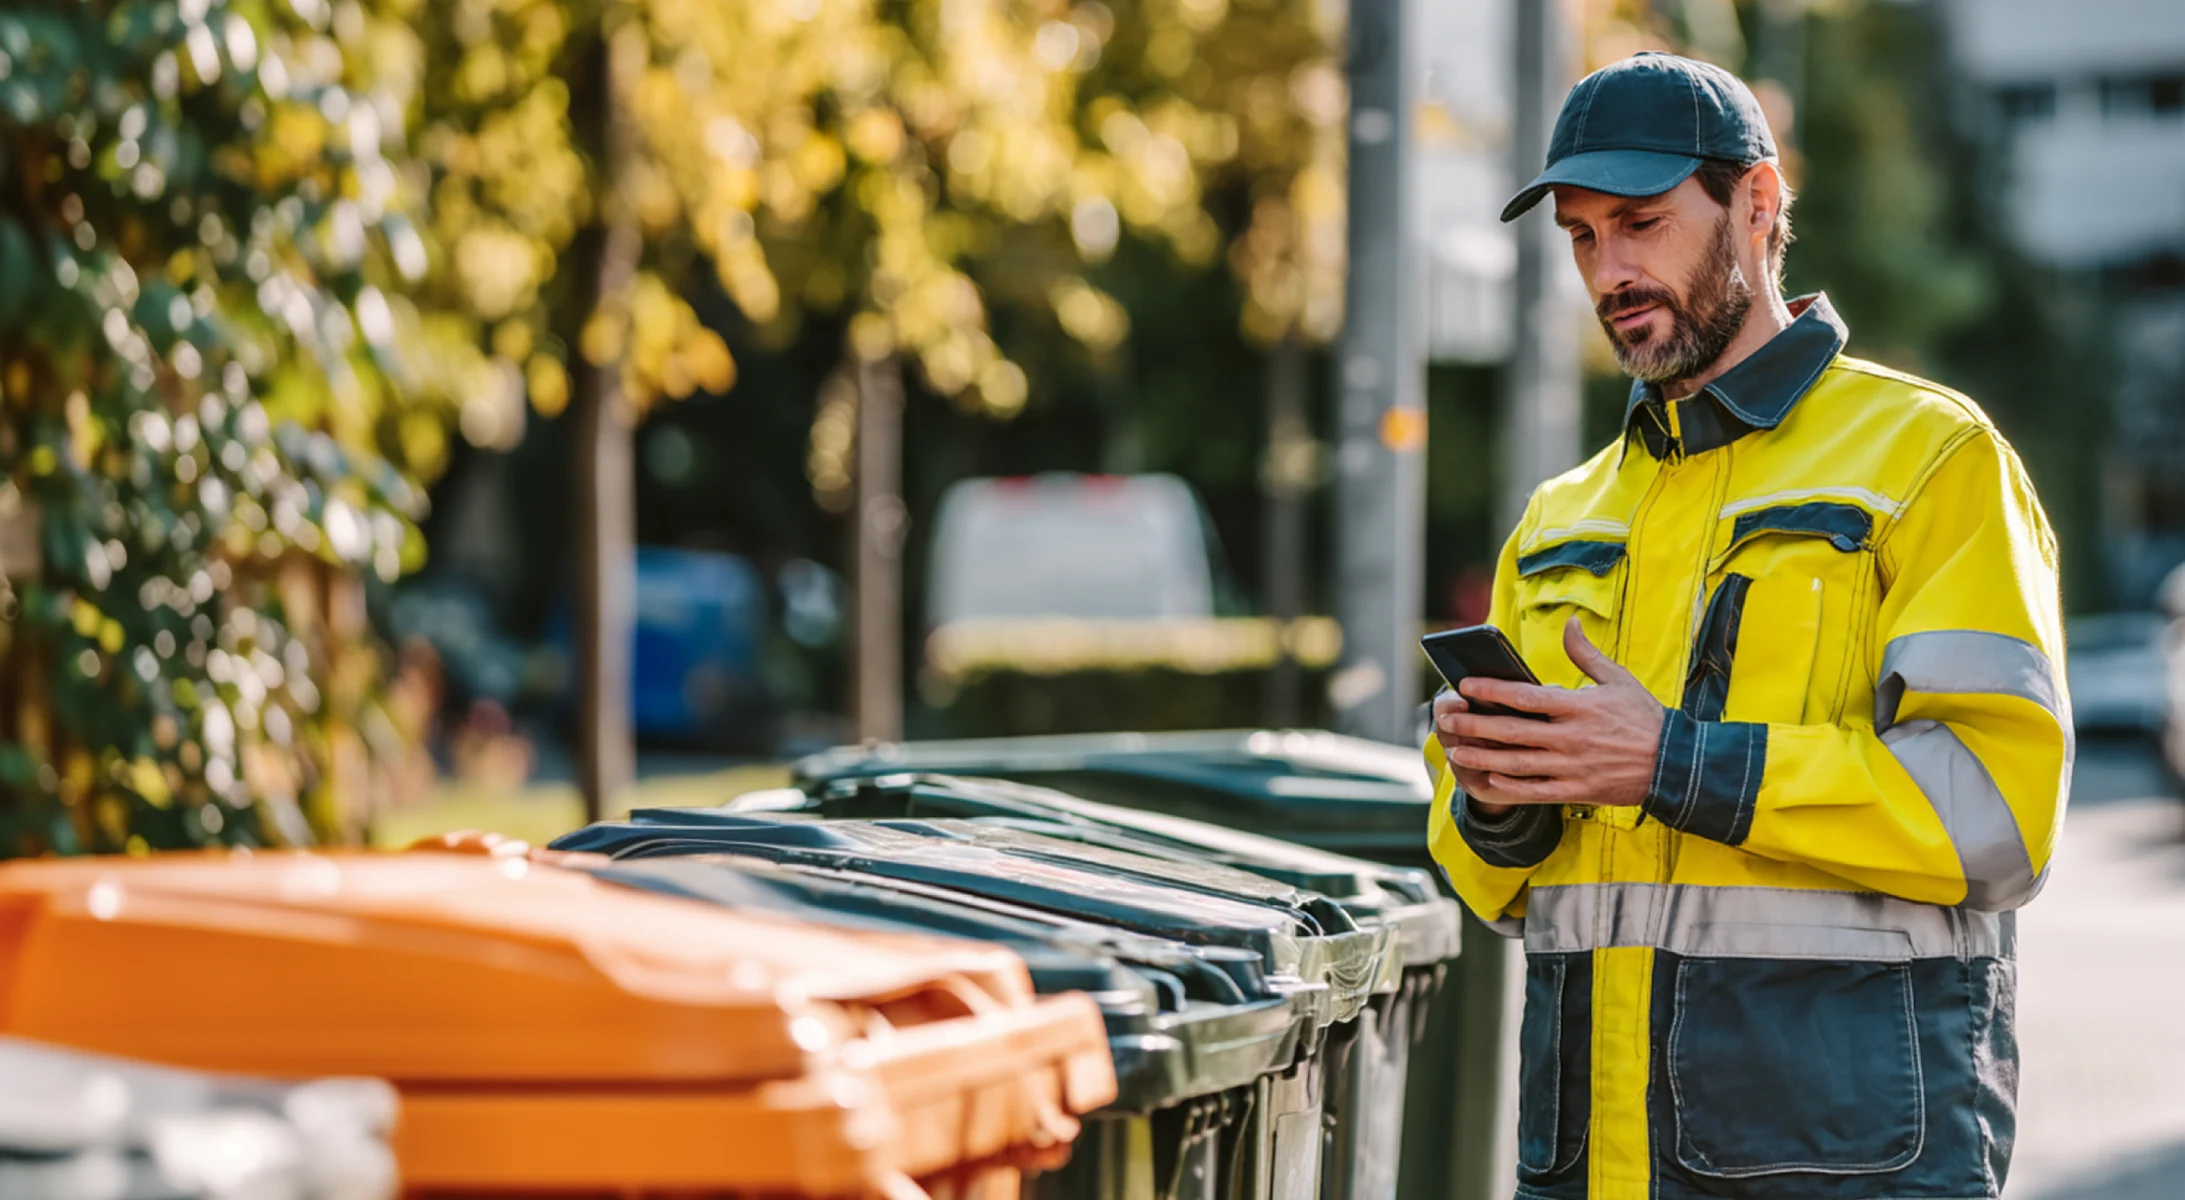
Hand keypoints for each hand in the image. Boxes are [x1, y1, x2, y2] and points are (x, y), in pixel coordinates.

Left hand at [1436, 618, 1665, 808]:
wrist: (1674, 764)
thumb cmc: (1644, 718)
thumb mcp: (1618, 679)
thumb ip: (1586, 654)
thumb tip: (1571, 623)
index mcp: (1578, 707)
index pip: (1524, 696)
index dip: (1490, 690)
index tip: (1465, 685)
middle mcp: (1570, 738)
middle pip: (1512, 731)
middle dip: (1475, 725)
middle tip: (1448, 720)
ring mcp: (1572, 767)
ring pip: (1517, 763)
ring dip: (1483, 758)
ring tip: (1456, 752)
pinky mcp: (1577, 790)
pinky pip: (1535, 791)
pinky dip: (1510, 787)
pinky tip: (1488, 780)